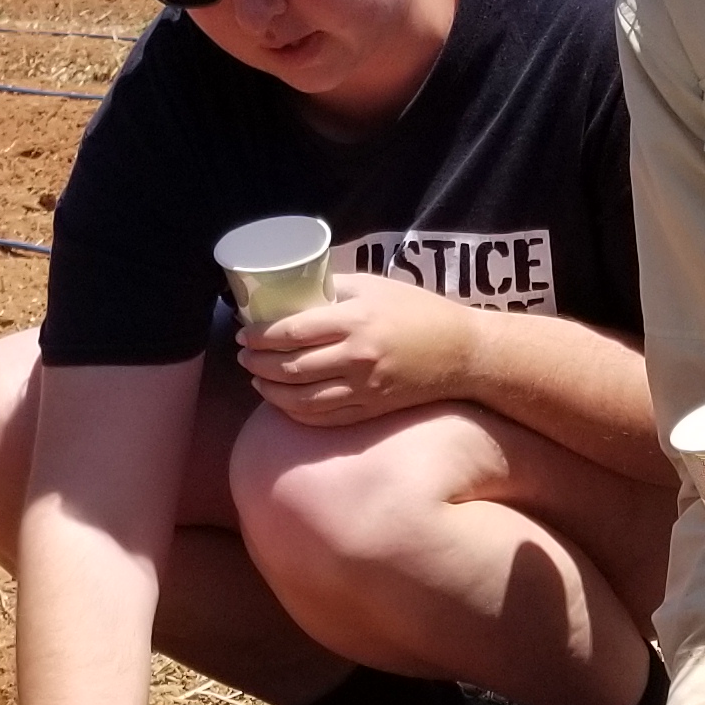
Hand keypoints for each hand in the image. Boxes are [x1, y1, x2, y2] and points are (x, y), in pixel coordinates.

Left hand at [239, 272, 479, 428]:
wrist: (461, 353)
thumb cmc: (418, 312)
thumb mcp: (375, 286)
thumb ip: (334, 287)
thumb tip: (293, 288)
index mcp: (355, 321)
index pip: (292, 332)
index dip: (260, 335)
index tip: (245, 333)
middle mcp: (356, 358)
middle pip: (291, 367)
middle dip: (258, 363)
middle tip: (243, 355)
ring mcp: (364, 388)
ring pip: (302, 399)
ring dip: (271, 391)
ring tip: (257, 379)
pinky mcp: (372, 409)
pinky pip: (324, 417)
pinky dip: (296, 412)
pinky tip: (284, 402)